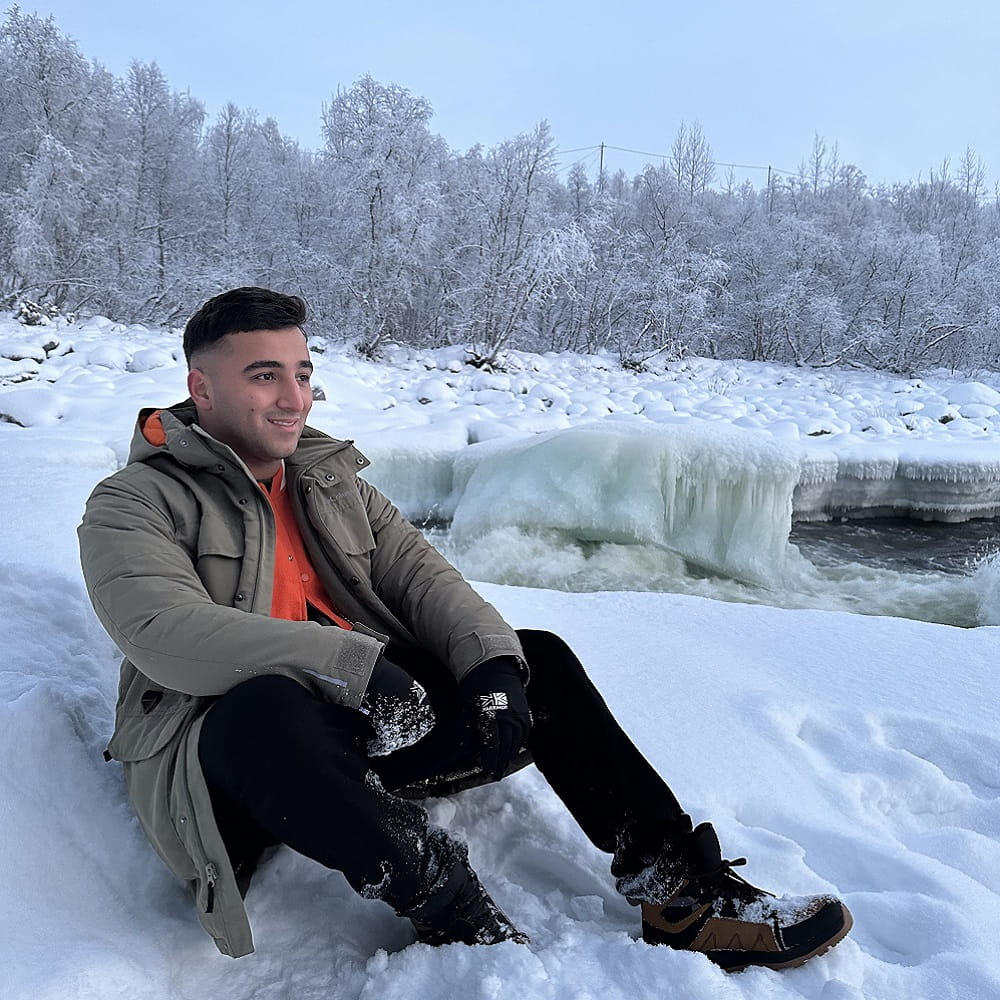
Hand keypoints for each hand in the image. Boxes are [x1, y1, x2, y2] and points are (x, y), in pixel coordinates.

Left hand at [458, 657, 530, 779]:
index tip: (486, 771)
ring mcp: (519, 714)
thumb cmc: (475, 686)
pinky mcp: (525, 712)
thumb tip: (462, 748)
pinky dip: (518, 744)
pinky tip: (512, 750)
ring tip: (502, 765)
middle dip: (499, 762)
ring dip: (509, 755)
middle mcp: (508, 716)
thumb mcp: (465, 705)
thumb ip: (464, 728)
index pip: (491, 745)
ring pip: (516, 742)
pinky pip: (524, 734)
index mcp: (491, 715)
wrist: (495, 666)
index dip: (489, 760)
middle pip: (505, 747)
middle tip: (494, 774)